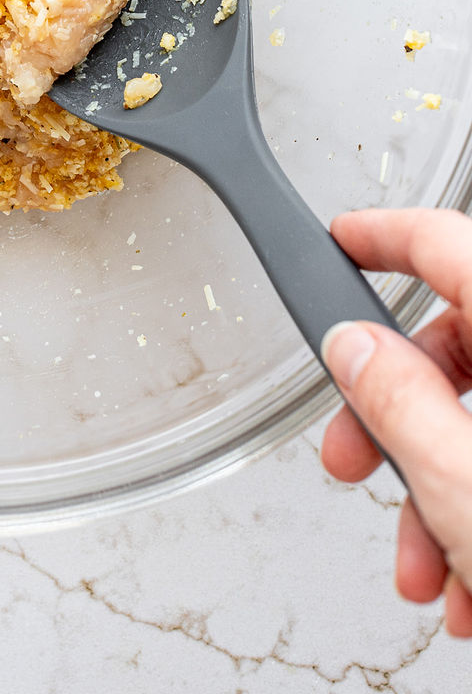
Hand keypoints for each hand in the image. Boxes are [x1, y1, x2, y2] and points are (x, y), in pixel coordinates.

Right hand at [321, 208, 471, 637]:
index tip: (344, 242)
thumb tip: (356, 347)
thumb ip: (399, 400)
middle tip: (356, 459)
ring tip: (428, 566)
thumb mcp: (466, 482)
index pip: (449, 244)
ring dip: (438, 486)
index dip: (385, 237)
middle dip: (397, 412)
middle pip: (465, 343)